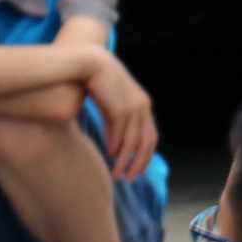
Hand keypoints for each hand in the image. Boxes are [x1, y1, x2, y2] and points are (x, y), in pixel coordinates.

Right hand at [84, 51, 158, 180]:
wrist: (90, 63)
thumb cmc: (99, 84)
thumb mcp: (111, 106)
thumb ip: (116, 125)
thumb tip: (117, 149)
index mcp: (144, 105)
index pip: (151, 137)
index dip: (146, 156)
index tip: (138, 171)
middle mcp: (143, 106)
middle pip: (147, 142)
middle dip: (139, 163)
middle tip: (130, 178)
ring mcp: (133, 106)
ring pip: (133, 141)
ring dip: (126, 160)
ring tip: (118, 173)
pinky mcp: (120, 107)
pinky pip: (120, 133)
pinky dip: (116, 146)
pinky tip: (111, 154)